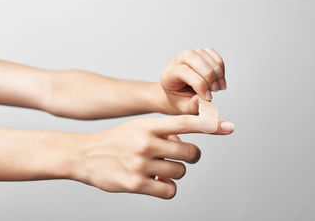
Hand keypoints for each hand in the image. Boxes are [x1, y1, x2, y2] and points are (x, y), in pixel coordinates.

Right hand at [71, 115, 233, 198]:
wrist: (85, 155)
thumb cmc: (118, 141)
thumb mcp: (139, 127)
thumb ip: (164, 132)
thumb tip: (187, 141)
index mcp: (149, 125)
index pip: (186, 123)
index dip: (210, 124)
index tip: (229, 126)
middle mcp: (146, 142)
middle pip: (191, 153)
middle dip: (191, 156)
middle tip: (181, 156)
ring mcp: (141, 164)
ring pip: (181, 172)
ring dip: (175, 172)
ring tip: (160, 169)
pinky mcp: (136, 184)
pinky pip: (169, 190)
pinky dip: (168, 188)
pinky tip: (157, 182)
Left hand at [160, 48, 225, 114]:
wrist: (180, 94)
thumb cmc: (180, 100)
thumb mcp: (183, 107)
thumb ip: (192, 106)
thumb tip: (202, 99)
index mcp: (169, 75)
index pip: (183, 71)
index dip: (199, 83)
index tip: (208, 96)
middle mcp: (177, 61)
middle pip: (193, 57)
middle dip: (209, 74)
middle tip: (216, 89)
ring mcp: (189, 54)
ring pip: (204, 53)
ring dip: (217, 71)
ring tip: (219, 87)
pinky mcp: (201, 53)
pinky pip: (212, 54)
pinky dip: (220, 66)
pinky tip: (220, 79)